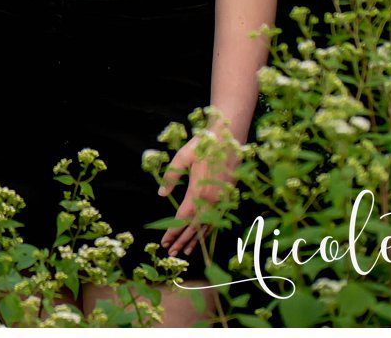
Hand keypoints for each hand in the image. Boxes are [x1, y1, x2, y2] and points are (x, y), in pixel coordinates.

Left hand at [156, 127, 241, 258]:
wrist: (229, 137)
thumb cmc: (203, 144)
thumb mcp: (182, 157)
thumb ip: (171, 177)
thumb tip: (161, 194)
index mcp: (197, 193)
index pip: (182, 219)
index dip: (173, 233)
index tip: (164, 243)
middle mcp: (210, 202)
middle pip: (194, 228)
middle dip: (181, 241)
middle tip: (171, 253)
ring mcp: (221, 202)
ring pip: (206, 227)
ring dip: (195, 240)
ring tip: (185, 252)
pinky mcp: (228, 198)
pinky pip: (216, 220)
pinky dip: (207, 231)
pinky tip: (202, 236)